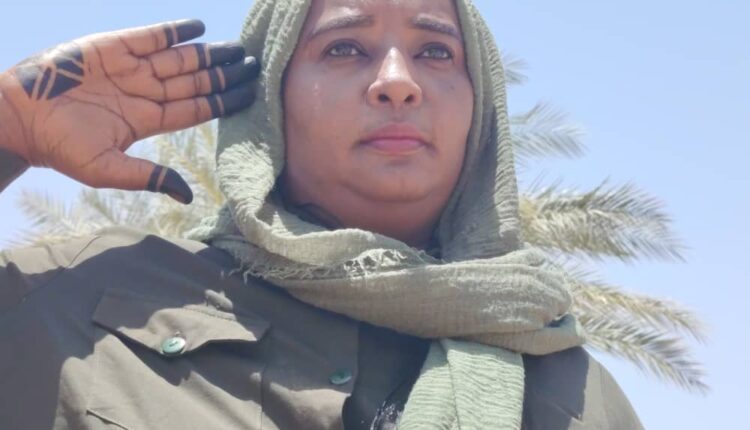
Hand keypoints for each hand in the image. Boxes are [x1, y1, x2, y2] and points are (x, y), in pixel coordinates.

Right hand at [0, 19, 258, 203]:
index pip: (198, 109)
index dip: (226, 100)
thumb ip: (149, 177)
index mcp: (149, 119)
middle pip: (196, 81)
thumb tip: (187, 195)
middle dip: (227, 74)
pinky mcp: (113, 47)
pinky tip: (198, 27)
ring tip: (238, 48)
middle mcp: (146, 92)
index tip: (253, 94)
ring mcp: (131, 68)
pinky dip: (174, 31)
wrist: (21, 117)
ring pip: (180, 59)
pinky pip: (150, 37)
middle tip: (256, 65)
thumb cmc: (61, 147)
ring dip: (209, 53)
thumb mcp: (108, 169)